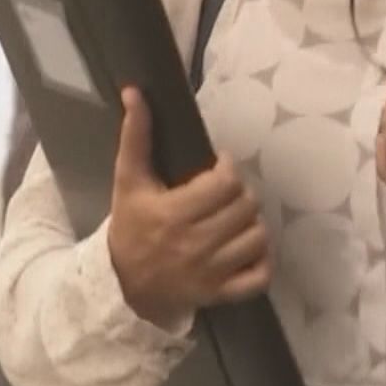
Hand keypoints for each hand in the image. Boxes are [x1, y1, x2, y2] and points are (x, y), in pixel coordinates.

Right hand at [107, 88, 271, 328]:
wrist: (122, 284)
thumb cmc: (130, 226)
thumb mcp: (127, 180)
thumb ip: (135, 136)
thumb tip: (135, 92)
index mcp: (173, 214)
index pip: (225, 183)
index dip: (228, 168)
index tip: (219, 166)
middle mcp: (195, 244)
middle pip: (246, 207)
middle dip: (241, 192)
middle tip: (227, 191)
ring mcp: (210, 272)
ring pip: (257, 237)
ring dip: (253, 222)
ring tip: (237, 216)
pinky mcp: (220, 294)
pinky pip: (259, 277)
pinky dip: (263, 260)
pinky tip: (250, 246)